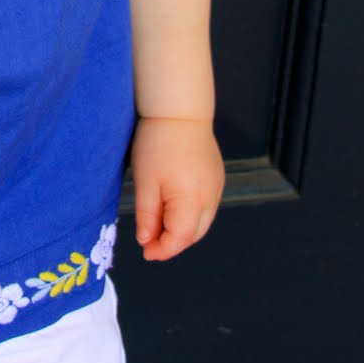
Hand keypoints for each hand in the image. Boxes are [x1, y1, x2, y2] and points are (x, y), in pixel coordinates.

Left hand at [131, 116, 223, 260]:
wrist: (180, 110)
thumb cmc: (158, 142)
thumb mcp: (146, 181)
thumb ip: (147, 215)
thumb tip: (147, 240)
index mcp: (192, 199)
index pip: (181, 238)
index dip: (163, 250)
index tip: (146, 252)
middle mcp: (211, 197)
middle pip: (194, 234)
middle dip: (173, 242)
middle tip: (150, 241)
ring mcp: (217, 186)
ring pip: (202, 221)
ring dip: (183, 228)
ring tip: (159, 224)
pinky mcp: (217, 177)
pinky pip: (206, 205)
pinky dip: (191, 213)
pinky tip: (174, 206)